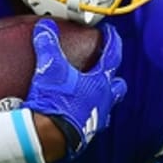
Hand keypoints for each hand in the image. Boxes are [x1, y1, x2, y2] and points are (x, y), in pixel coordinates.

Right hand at [23, 20, 125, 156]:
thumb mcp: (50, 68)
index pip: (112, 55)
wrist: (50, 135)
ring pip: (106, 107)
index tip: (110, 33)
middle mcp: (103, 100)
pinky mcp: (84, 134)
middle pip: (117, 86)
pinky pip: (90, 123)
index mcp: (99, 82)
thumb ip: (48, 45)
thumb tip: (46, 27)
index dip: (112, 41)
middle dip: (113, 78)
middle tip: (106, 72)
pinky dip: (84, 117)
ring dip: (101, 100)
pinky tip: (74, 116)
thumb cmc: (57, 102)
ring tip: (90, 96)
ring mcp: (96, 119)